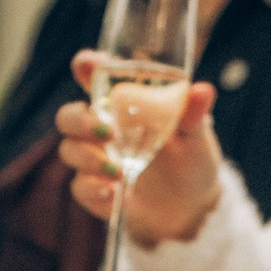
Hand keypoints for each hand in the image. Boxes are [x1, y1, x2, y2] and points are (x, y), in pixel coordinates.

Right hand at [55, 50, 222, 245]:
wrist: (192, 206)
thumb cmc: (191, 158)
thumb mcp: (196, 134)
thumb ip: (193, 113)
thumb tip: (203, 90)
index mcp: (123, 104)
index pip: (93, 77)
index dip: (85, 66)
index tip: (88, 63)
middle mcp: (103, 128)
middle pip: (68, 116)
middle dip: (79, 121)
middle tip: (108, 132)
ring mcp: (96, 158)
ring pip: (69, 150)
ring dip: (88, 159)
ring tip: (117, 171)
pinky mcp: (95, 190)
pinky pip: (79, 187)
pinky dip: (92, 189)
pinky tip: (112, 192)